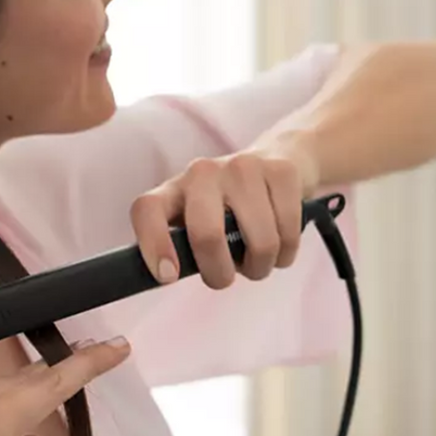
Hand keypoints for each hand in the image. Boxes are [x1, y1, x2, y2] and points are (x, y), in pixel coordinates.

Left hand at [130, 144, 316, 288]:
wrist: (278, 156)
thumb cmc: (228, 205)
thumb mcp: (195, 219)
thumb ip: (182, 245)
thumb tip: (171, 275)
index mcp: (173, 190)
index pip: (147, 210)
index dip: (154, 244)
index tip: (169, 276)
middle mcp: (202, 173)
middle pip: (206, 235)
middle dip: (219, 272)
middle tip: (224, 278)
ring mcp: (242, 168)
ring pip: (259, 242)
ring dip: (260, 267)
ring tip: (256, 258)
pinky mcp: (281, 172)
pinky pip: (288, 234)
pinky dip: (286, 253)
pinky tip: (279, 242)